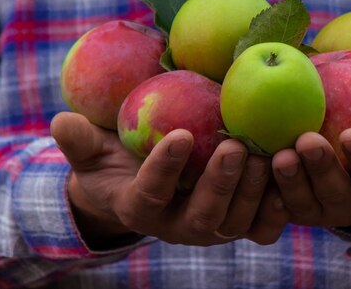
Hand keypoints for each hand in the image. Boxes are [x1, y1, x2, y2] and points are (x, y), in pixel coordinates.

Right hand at [50, 112, 287, 247]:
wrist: (142, 186)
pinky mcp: (237, 224)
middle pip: (203, 217)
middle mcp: (176, 226)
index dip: (164, 170)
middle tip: (236, 144)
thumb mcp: (92, 152)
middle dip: (221, 183)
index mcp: (139, 207)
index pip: (150, 195)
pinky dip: (277, 207)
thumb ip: (80, 141)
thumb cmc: (115, 162)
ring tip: (268, 153)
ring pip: (236, 223)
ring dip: (254, 192)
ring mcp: (210, 227)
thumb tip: (61, 122)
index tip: (180, 135)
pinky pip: (261, 228)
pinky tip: (289, 172)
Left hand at [271, 108, 350, 229]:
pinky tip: (249, 157)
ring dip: (288, 179)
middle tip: (307, 140)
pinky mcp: (287, 206)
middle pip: (332, 191)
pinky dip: (262, 182)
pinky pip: (272, 199)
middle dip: (320, 168)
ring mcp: (314, 208)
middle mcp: (346, 205)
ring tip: (279, 154)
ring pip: (299, 199)